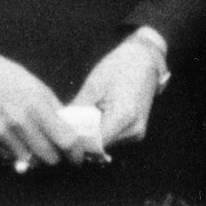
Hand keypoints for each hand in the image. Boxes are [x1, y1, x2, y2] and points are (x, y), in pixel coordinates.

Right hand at [0, 53, 87, 168]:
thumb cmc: (12, 79)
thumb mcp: (39, 87)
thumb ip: (54, 110)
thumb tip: (69, 131)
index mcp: (37, 106)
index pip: (65, 139)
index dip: (75, 152)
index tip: (77, 157)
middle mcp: (20, 123)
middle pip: (48, 157)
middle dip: (56, 157)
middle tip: (56, 151)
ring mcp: (1, 135)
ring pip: (29, 161)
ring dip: (35, 157)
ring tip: (33, 143)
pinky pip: (8, 158)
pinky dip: (15, 154)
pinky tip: (13, 139)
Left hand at [69, 36, 165, 150]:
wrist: (145, 59)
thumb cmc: (119, 66)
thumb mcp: (95, 84)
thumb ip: (79, 109)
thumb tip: (60, 126)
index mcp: (124, 116)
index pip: (93, 144)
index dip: (76, 141)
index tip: (62, 132)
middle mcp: (133, 131)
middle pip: (99, 147)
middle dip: (81, 139)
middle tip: (68, 125)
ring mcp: (137, 133)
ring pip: (105, 145)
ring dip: (91, 136)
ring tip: (82, 118)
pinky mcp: (136, 132)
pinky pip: (113, 139)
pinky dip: (101, 132)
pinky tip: (95, 118)